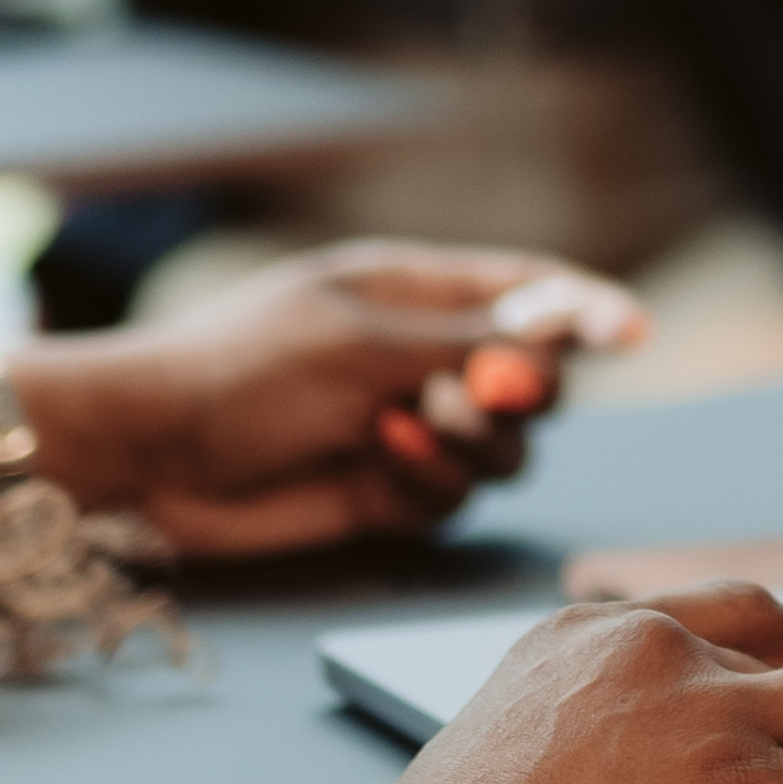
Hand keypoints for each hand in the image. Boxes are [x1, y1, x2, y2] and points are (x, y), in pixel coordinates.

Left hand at [12, 241, 648, 556]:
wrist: (149, 454)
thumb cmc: (241, 369)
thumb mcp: (362, 339)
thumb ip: (469, 340)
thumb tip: (563, 330)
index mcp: (415, 289)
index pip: (529, 291)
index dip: (587, 310)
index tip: (633, 334)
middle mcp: (423, 355)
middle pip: (534, 378)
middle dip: (518, 391)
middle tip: (475, 393)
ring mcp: (410, 426)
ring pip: (506, 447)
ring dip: (469, 444)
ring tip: (399, 431)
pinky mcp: (390, 490)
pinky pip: (457, 494)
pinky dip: (430, 483)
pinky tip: (379, 466)